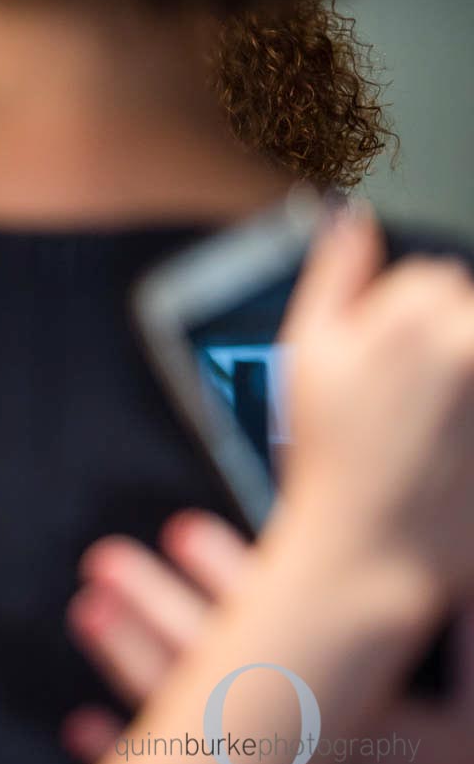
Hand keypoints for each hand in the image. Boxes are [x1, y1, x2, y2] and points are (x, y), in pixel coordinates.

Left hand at [64, 510, 473, 763]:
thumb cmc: (437, 746)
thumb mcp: (455, 664)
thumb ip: (396, 596)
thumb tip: (360, 505)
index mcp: (379, 703)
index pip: (301, 632)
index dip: (233, 576)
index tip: (180, 529)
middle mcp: (328, 751)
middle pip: (233, 673)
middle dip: (161, 609)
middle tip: (104, 560)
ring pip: (196, 730)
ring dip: (133, 663)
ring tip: (89, 609)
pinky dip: (128, 763)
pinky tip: (82, 726)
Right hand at [275, 207, 473, 602]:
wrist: (370, 547)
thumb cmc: (328, 457)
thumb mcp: (306, 354)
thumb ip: (334, 274)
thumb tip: (350, 216)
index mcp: (417, 318)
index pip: (432, 281)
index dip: (400, 320)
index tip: (383, 368)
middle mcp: (471, 346)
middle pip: (467, 313)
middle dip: (444, 345)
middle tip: (408, 406)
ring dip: (462, 378)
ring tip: (431, 428)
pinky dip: (470, 413)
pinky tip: (450, 442)